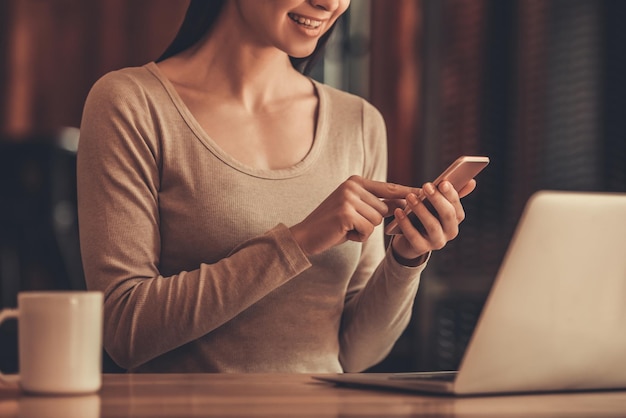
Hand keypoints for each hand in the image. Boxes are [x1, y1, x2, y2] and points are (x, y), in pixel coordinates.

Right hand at [290, 175, 417, 255]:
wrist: (305, 235)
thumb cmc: (333, 224)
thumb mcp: (355, 208)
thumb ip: (377, 204)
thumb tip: (406, 204)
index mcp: (356, 181)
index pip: (389, 188)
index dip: (408, 193)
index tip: (426, 193)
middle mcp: (352, 186)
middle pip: (384, 209)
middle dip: (371, 222)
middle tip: (350, 223)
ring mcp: (348, 199)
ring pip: (377, 221)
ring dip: (364, 230)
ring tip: (345, 227)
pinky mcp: (346, 213)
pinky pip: (367, 230)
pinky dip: (357, 237)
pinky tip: (342, 233)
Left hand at [390, 179, 476, 261]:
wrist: (409, 241)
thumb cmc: (424, 217)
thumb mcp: (435, 205)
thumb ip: (449, 194)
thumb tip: (471, 181)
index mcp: (455, 218)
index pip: (456, 205)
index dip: (450, 194)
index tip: (442, 182)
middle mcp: (450, 231)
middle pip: (447, 215)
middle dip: (437, 200)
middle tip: (426, 186)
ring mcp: (437, 242)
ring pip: (432, 226)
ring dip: (421, 210)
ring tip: (410, 197)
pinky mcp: (421, 248)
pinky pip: (414, 236)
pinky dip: (406, 223)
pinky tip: (399, 212)